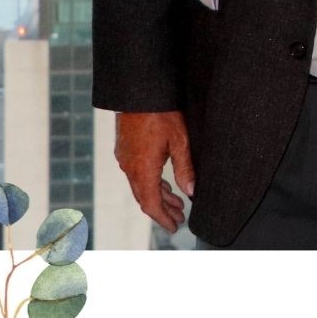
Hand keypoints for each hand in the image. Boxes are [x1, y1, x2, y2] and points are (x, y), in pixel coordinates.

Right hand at [115, 111, 194, 232]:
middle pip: (145, 197)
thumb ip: (185, 168)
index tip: (175, 227)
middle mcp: (130, 167)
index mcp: (143, 169)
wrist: (138, 90)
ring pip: (141, 185)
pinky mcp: (125, 148)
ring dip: (158, 196)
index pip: (151, 204)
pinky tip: (162, 182)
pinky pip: (136, 173)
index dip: (163, 218)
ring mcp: (125, 157)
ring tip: (176, 202)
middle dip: (163, 210)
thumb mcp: (179, 140)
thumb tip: (191, 192)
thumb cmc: (160, 112)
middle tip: (179, 218)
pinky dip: (150, 182)